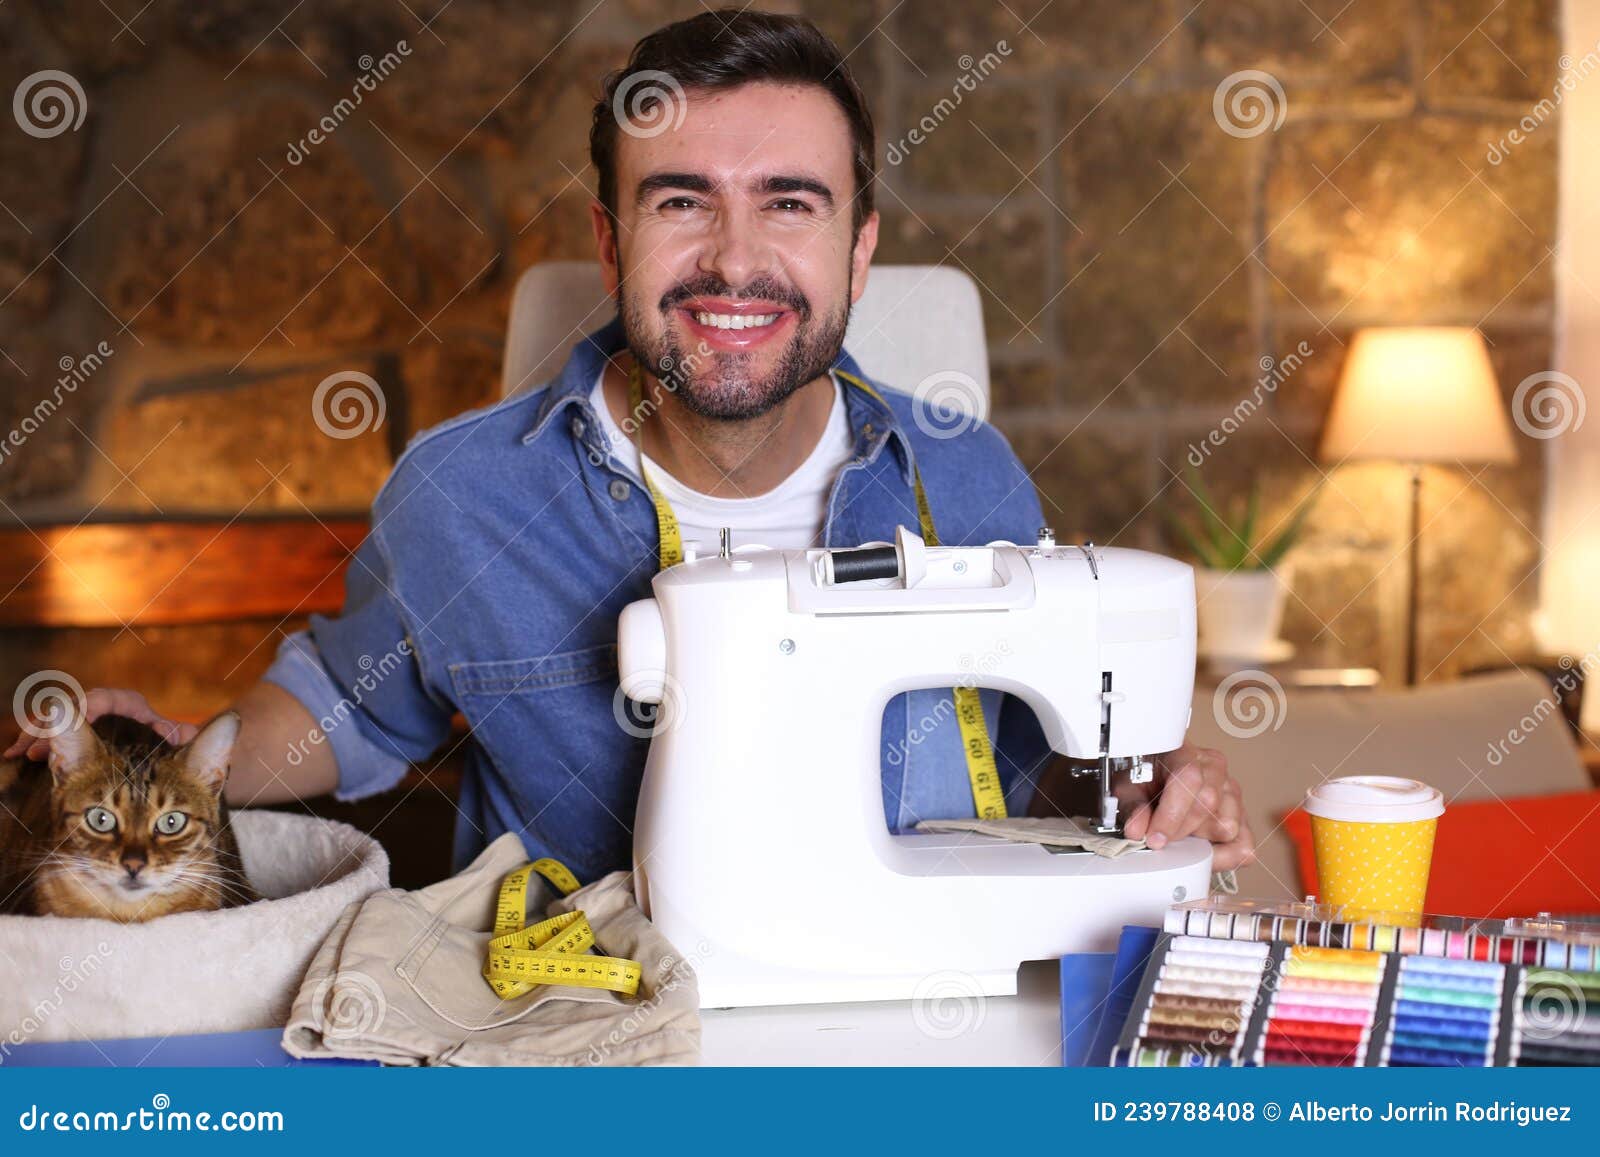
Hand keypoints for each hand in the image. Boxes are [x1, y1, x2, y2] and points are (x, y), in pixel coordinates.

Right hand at [3, 687, 197, 761]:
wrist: (159, 753)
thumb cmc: (165, 742)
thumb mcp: (170, 739)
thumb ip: (174, 735)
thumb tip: (181, 733)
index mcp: (126, 705)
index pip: (105, 699)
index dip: (90, 706)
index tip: (78, 717)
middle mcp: (102, 708)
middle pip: (70, 709)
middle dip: (53, 725)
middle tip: (35, 747)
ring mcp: (84, 720)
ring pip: (55, 720)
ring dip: (36, 735)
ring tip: (18, 752)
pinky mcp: (72, 735)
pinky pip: (49, 734)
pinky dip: (34, 742)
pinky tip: (16, 755)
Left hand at [1119, 742, 1255, 870]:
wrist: (1157, 773)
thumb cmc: (1146, 777)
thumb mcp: (1129, 787)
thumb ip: (1133, 807)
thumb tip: (1137, 831)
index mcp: (1186, 754)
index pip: (1189, 781)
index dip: (1171, 816)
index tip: (1154, 838)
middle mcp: (1215, 770)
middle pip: (1208, 806)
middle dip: (1180, 832)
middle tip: (1161, 840)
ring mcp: (1231, 792)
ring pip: (1228, 827)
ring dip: (1201, 841)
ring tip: (1181, 837)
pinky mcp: (1241, 815)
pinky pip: (1245, 845)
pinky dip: (1224, 856)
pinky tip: (1202, 851)